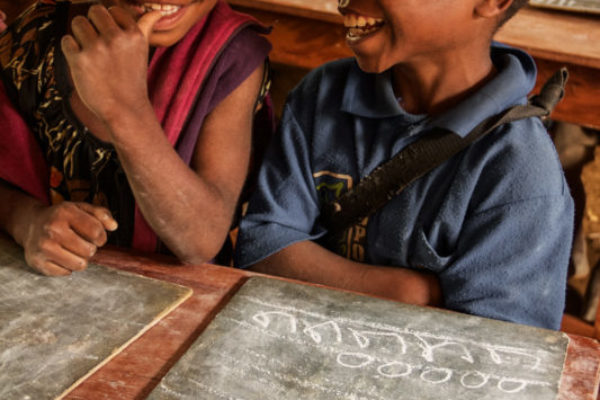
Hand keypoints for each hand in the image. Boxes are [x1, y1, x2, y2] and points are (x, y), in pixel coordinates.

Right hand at [22, 202, 117, 275]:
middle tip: (81, 243)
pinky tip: (61, 256)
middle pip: (89, 251)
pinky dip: (67, 267)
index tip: (96, 236)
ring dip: (81, 259)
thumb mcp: (81, 208)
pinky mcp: (38, 262)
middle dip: (90, 248)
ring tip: (73, 250)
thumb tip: (114, 226)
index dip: (101, 236)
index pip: (96, 232)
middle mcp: (52, 229)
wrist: (31, 224)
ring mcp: (43, 247)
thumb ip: (101, 214)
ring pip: (80, 265)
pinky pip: (66, 273)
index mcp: (65, 212)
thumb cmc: (62, 217)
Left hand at [60, 5, 161, 123]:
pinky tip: (83, 63)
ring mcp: (97, 48)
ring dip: (80, 36)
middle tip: (98, 45)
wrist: (124, 110)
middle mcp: (116, 38)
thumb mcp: (143, 52)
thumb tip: (158, 11)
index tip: (112, 41)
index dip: (109, 24)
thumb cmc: (132, 80)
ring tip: (91, 54)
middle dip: (93, 24)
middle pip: (93, 11)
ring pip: (77, 22)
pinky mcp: (79, 60)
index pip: (112, 9)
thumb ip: (145, 27)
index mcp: (134, 34)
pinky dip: (71, 50)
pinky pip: (66, 40)